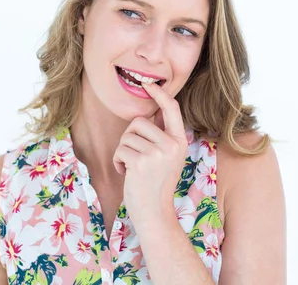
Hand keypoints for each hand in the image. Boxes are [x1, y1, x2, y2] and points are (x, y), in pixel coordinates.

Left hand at [112, 81, 188, 220]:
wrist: (154, 212)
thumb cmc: (156, 183)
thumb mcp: (167, 157)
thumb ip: (162, 135)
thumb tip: (152, 109)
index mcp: (180, 141)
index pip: (171, 109)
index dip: (159, 94)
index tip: (148, 84)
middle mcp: (171, 145)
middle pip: (139, 122)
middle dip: (130, 137)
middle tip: (135, 157)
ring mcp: (157, 153)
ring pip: (127, 136)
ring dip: (123, 152)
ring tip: (133, 168)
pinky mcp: (141, 162)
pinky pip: (120, 149)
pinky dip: (118, 162)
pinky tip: (127, 174)